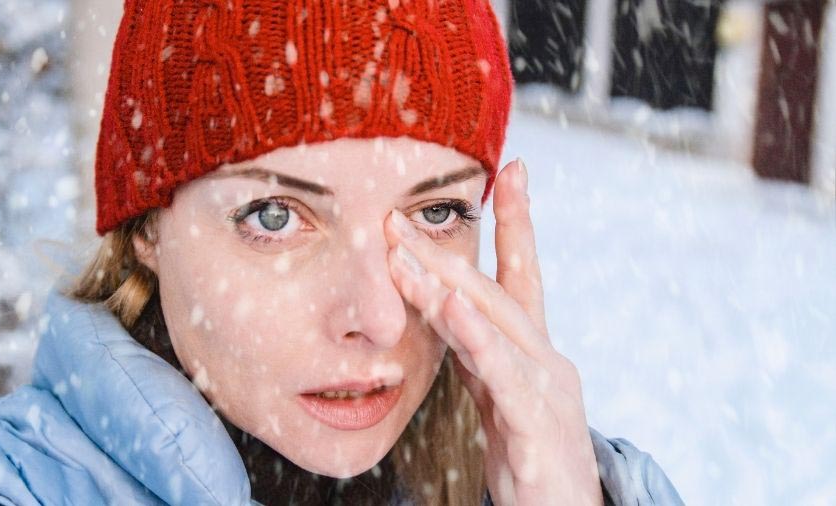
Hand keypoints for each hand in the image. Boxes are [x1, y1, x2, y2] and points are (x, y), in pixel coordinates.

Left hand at [383, 158, 601, 504]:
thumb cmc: (530, 455)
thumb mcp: (498, 394)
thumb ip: (475, 350)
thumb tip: (442, 306)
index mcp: (534, 351)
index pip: (522, 277)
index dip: (517, 222)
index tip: (512, 170)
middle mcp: (546, 360)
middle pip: (493, 293)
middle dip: (444, 253)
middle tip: (396, 220)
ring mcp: (547, 392)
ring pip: (495, 326)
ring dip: (447, 286)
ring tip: (407, 256)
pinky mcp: (538, 430)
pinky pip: (505, 378)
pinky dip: (480, 339)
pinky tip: (452, 308)